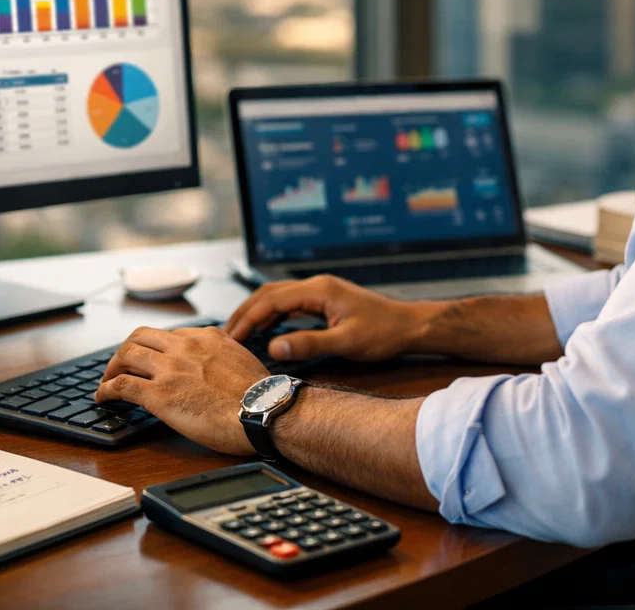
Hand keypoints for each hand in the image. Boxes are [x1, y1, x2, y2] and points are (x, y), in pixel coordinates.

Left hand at [95, 326, 266, 456]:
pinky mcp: (159, 394)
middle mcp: (184, 347)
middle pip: (141, 337)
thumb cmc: (260, 395)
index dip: (154, 348)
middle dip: (126, 350)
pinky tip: (102, 396)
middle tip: (121, 364)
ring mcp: (170, 369)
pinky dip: (106, 389)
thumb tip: (216, 364)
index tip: (150, 359)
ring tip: (107, 380)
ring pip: (126, 354)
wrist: (262, 411)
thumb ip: (222, 354)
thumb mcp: (242, 359)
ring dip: (112, 367)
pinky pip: (121, 385)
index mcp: (206, 337)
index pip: (169, 335)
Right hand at [225, 275, 427, 362]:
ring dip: (257, 313)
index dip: (247, 318)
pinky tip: (266, 330)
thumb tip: (273, 347)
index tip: (230, 337)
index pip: (270, 300)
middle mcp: (316, 286)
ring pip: (278, 297)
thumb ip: (309, 344)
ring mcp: (320, 291)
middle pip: (269, 293)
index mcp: (318, 290)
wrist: (409, 326)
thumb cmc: (383, 334)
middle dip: (245, 313)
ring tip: (239, 334)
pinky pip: (290, 304)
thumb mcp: (346, 343)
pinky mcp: (325, 300)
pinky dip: (272, 315)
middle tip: (226, 335)